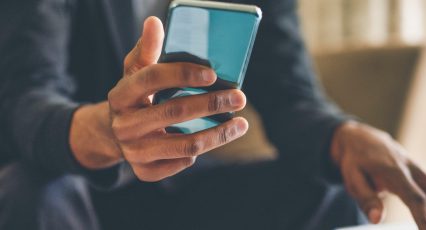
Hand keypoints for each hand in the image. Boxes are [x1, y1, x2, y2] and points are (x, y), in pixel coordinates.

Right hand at [70, 17, 247, 180]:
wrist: (113, 133)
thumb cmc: (135, 97)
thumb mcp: (135, 72)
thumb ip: (147, 49)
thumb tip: (154, 22)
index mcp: (120, 94)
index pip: (152, 78)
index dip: (183, 74)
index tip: (213, 74)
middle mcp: (124, 125)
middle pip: (174, 112)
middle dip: (212, 104)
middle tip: (239, 98)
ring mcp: (134, 151)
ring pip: (186, 145)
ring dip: (219, 134)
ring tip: (241, 124)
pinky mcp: (144, 171)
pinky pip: (180, 163)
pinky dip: (198, 153)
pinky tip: (209, 140)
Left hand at [331, 121, 425, 229]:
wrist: (360, 137)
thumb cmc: (355, 159)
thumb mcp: (352, 177)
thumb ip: (366, 198)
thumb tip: (377, 220)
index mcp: (395, 172)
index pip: (415, 199)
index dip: (425, 220)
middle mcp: (412, 170)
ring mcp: (419, 170)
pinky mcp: (421, 173)